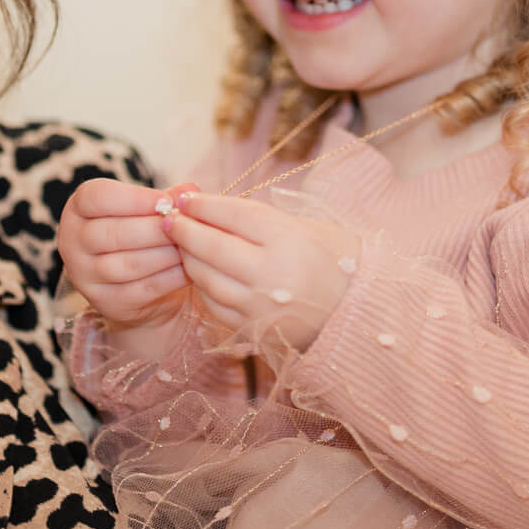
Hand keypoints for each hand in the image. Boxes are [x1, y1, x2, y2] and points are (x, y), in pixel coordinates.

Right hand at [57, 177, 192, 330]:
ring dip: (165, 254)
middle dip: (155, 229)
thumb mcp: (145, 208)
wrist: (135, 279)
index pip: (97, 198)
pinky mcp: (105, 301)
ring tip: (190, 245)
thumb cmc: (138, 231)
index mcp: (78, 209)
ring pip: (128, 264)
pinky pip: (141, 289)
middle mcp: (72, 241)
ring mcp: (84, 275)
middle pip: (113, 234)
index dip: (134, 198)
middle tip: (185, 225)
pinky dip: (170, 278)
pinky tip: (189, 268)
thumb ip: (165, 198)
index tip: (166, 201)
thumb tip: (189, 191)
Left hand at [165, 193, 361, 350]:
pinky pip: (213, 304)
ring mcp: (260, 307)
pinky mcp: (253, 331)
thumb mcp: (307, 228)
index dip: (205, 205)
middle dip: (185, 230)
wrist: (359, 317)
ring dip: (188, 258)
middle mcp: (273, 275)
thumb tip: (209, 206)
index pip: (235, 216)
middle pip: (213, 247)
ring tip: (180, 243)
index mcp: (291, 241)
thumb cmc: (336, 262)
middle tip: (168, 219)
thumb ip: (260, 219)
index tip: (185, 198)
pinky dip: (201, 286)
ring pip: (207, 278)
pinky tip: (198, 272)